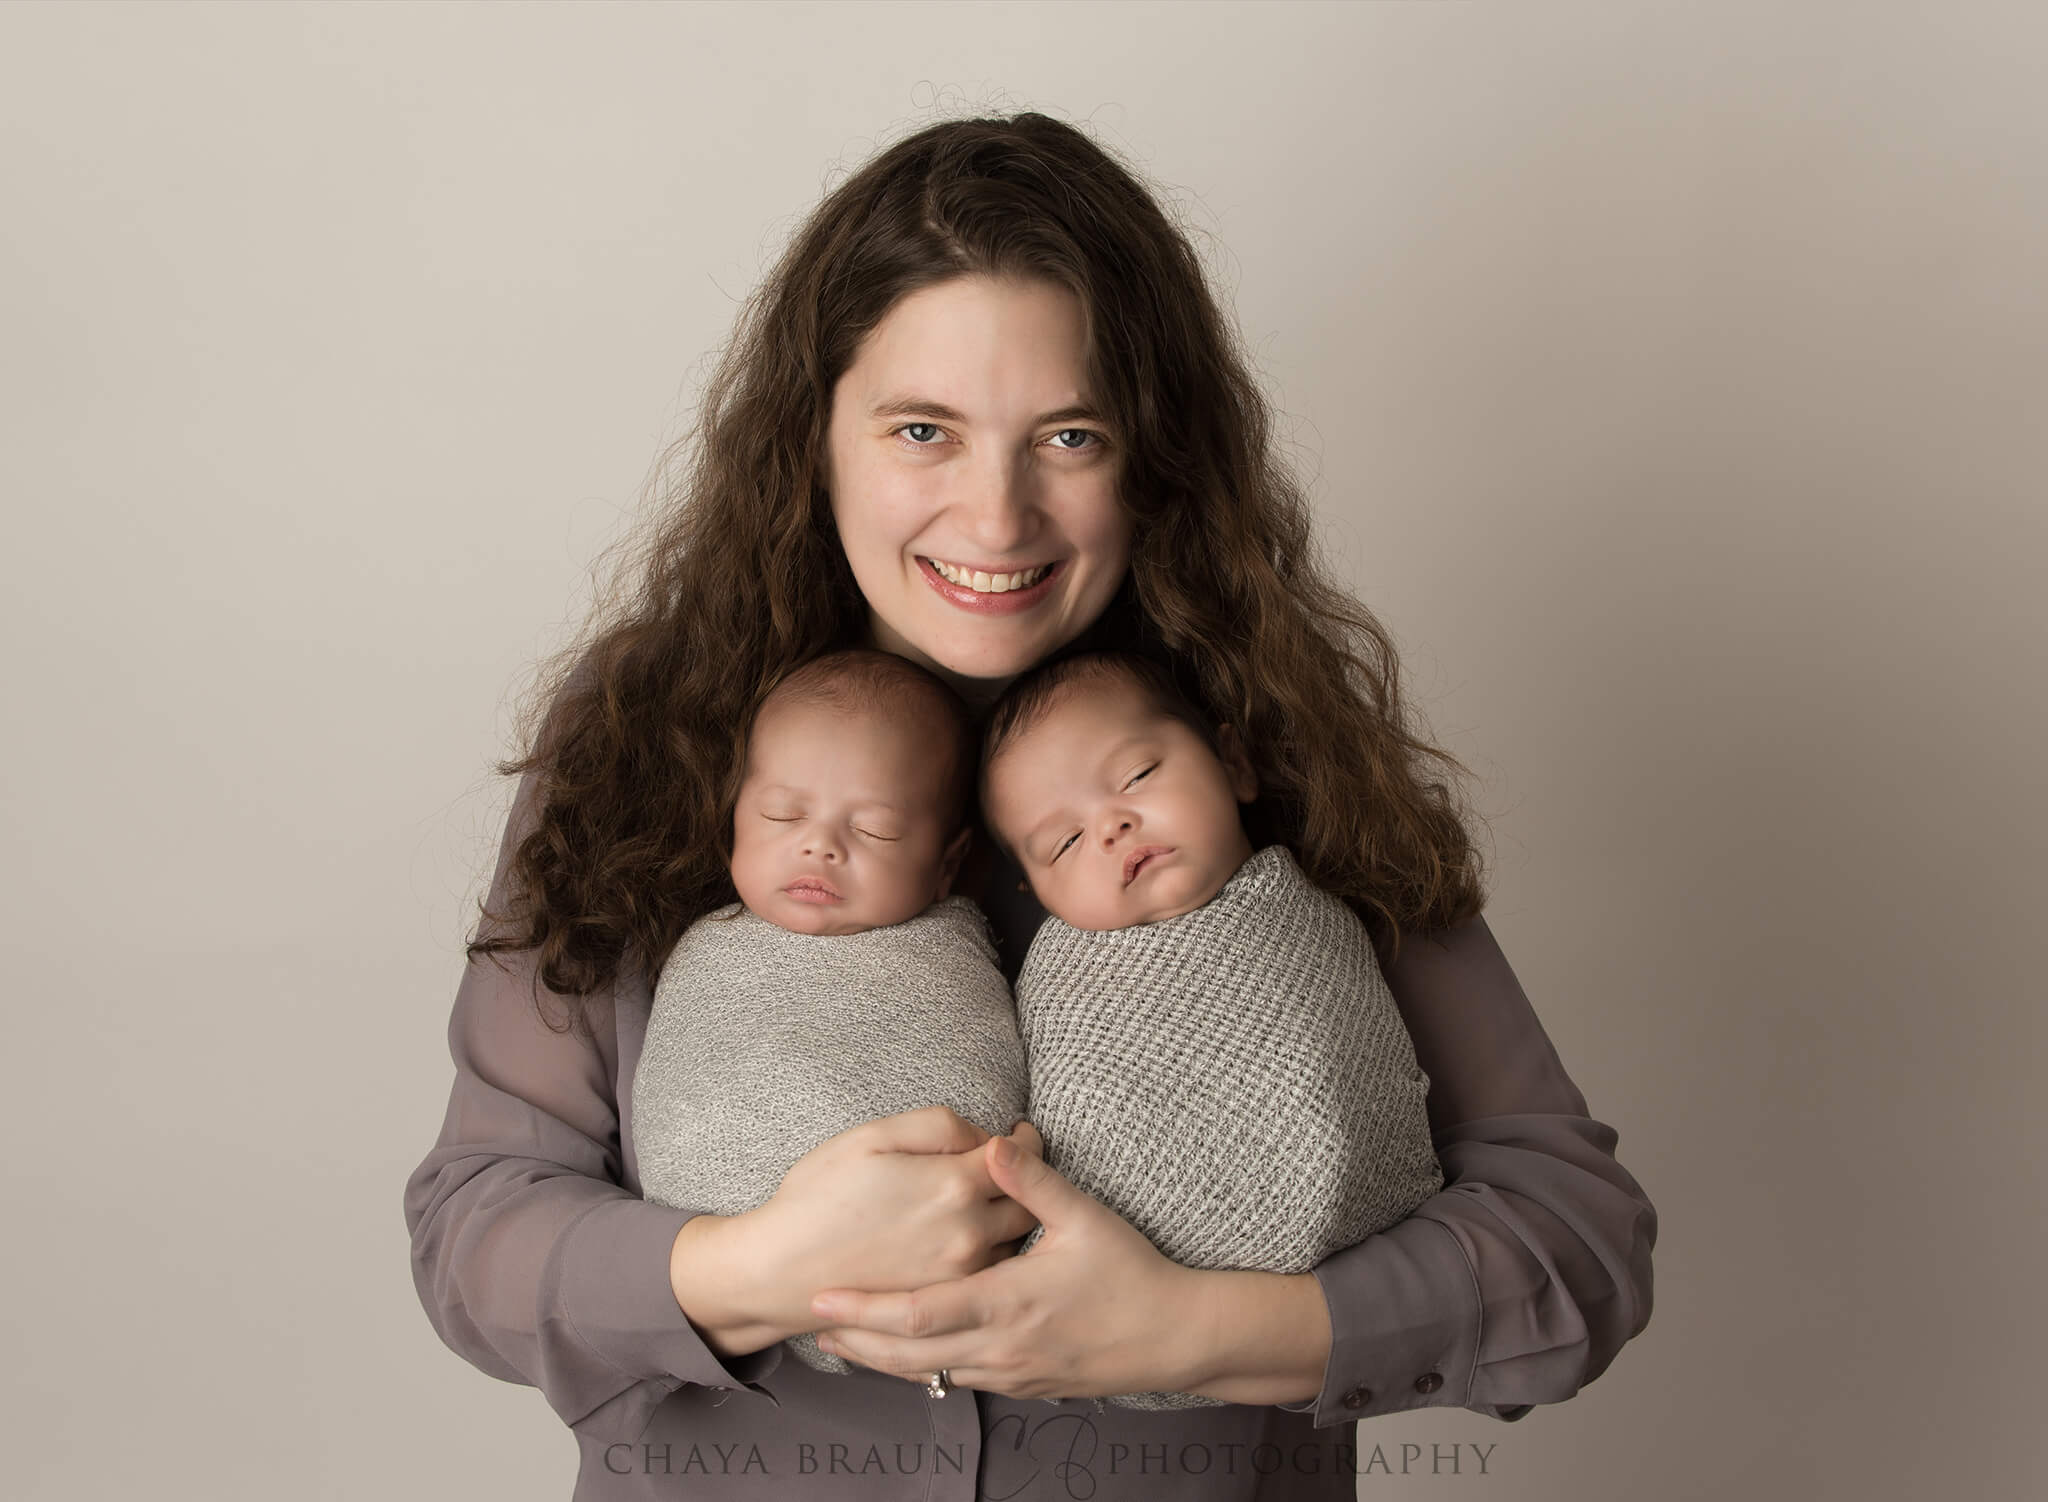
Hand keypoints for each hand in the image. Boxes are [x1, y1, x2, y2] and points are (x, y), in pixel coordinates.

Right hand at [747, 1106, 1044, 1335]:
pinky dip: (993, 1257)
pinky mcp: (946, 1306)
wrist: (780, 1270)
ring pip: (1015, 1244)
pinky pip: (990, 1277)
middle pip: (1028, 1204)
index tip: (1023, 1133)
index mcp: (953, 1186)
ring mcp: (959, 1277)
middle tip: (1014, 1168)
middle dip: (1027, 1181)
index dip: (1027, 1141)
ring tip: (993, 1203)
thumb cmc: (819, 1197)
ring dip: (1013, 1221)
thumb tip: (983, 1133)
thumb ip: (938, 1124)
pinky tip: (971, 1241)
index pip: (1021, 1158)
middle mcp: (968, 1235)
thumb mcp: (871, 1136)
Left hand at [808, 1132, 1207, 1401]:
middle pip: (908, 1357)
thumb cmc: (1132, 1274)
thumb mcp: (1085, 1218)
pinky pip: (959, 1380)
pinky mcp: (1024, 1384)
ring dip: (883, 1360)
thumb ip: (1033, 1182)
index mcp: (1006, 1303)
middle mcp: (1000, 1347)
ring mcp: (1011, 1373)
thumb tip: (995, 1141)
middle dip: (856, 1343)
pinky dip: (923, 1369)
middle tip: (813, 1325)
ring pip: (930, 1375)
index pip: (917, 1315)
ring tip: (845, 1341)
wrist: (1175, 1337)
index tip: (823, 1298)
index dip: (863, 1310)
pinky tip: (907, 1355)